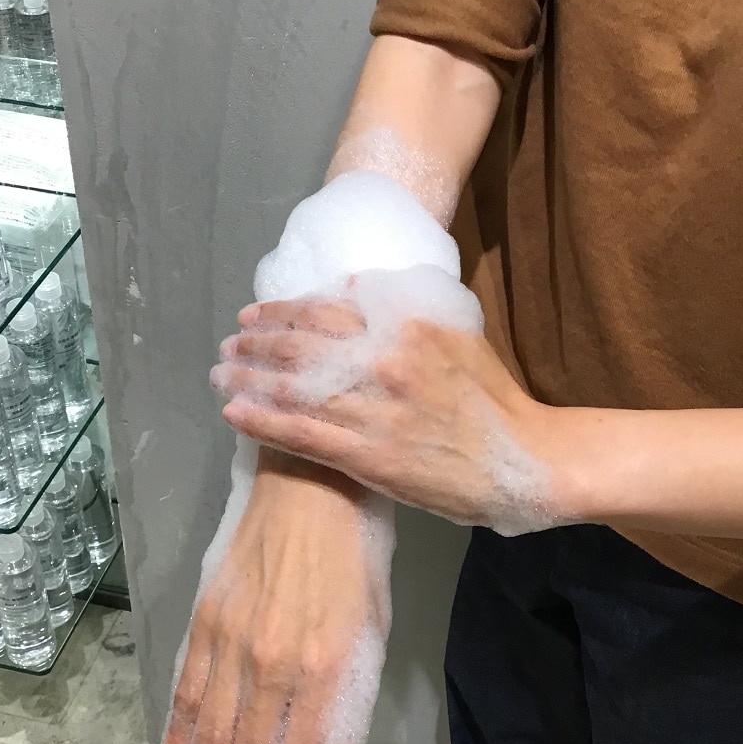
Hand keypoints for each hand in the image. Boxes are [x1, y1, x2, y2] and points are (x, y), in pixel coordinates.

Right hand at [161, 449, 388, 743]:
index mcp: (323, 666)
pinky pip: (187, 685)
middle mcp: (272, 662)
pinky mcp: (206, 617)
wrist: (310, 484)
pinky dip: (179, 729)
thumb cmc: (355, 552)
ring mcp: (232, 639)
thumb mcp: (374, 624)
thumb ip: (354, 694)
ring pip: (211, 729)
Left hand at [212, 298, 568, 534]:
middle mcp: (385, 362)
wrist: (522, 459)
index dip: (280, 313)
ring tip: (220, 376)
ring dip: (247, 380)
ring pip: (293, 390)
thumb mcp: (457, 333)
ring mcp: (375, 411)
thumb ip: (405, 306)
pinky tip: (234, 414)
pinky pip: (303, 435)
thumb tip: (352, 284)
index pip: (324, 311)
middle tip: (227, 346)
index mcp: (405, 325)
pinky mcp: (370, 457)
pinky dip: (262, 422)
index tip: (252, 317)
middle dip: (254, 345)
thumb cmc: (490, 398)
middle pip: (299, 347)